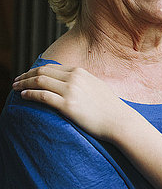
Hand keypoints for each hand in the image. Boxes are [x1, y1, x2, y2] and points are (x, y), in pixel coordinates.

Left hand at [13, 64, 133, 140]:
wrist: (119, 120)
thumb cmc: (109, 107)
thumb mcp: (96, 86)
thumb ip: (83, 81)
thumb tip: (71, 82)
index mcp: (80, 72)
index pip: (52, 68)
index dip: (36, 70)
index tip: (27, 75)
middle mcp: (74, 79)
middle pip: (42, 72)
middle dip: (26, 75)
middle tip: (16, 80)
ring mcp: (71, 91)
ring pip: (39, 82)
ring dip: (23, 84)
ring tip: (15, 87)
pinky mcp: (67, 106)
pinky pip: (42, 96)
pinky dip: (29, 94)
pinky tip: (23, 96)